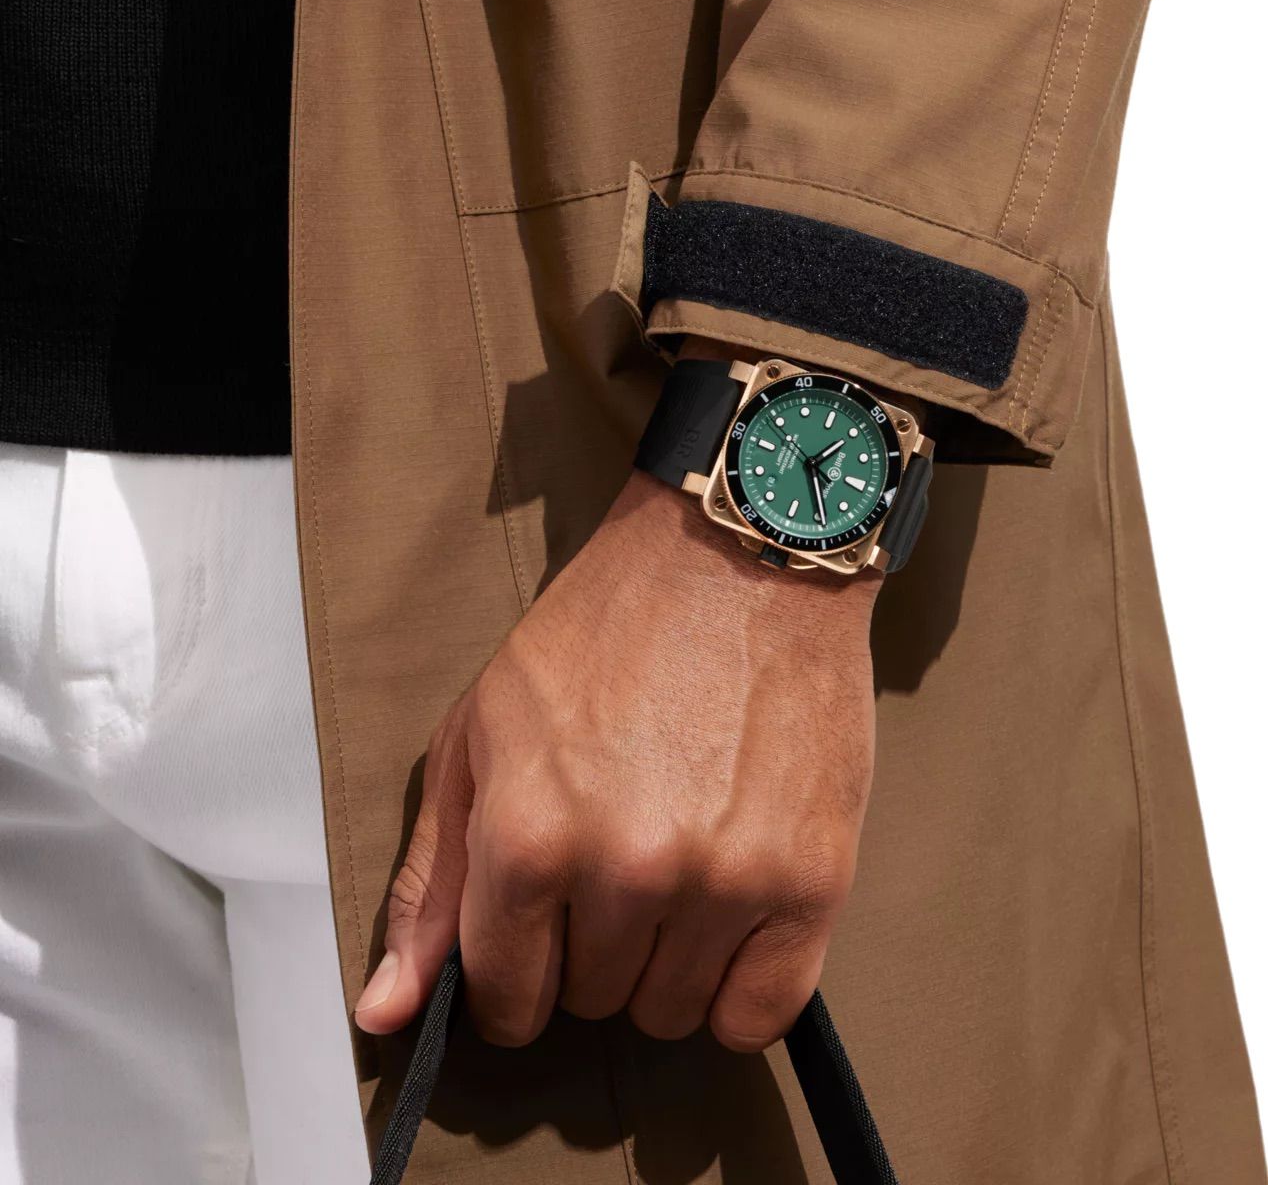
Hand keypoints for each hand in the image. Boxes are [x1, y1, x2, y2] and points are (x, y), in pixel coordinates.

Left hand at [354, 474, 880, 1053]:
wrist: (734, 558)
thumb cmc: (599, 634)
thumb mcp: (479, 732)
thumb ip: (432, 880)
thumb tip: (385, 1016)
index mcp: (530, 834)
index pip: (503, 995)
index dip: (511, 971)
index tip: (534, 935)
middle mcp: (628, 870)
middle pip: (590, 1003)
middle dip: (587, 949)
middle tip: (611, 856)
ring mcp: (727, 881)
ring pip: (671, 1013)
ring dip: (662, 962)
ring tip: (673, 863)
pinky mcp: (813, 879)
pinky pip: (761, 1016)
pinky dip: (739, 986)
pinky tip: (726, 914)